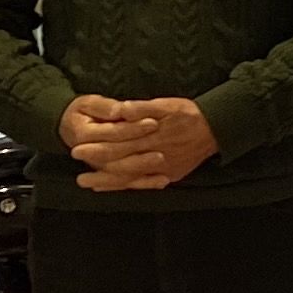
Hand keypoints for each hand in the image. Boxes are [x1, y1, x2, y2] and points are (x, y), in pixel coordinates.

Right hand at [59, 92, 163, 187]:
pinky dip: (145, 183)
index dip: (133, 128)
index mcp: (83, 134)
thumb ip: (104, 107)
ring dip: (144, 169)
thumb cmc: (83, 112)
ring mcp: (100, 167)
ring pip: (123, 173)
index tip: (153, 122)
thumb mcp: (88, 103)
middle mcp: (89, 155)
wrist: (70, 127)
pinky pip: (127, 182)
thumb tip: (119, 110)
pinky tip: (162, 181)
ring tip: (163, 164)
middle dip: (141, 151)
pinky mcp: (109, 174)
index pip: (112, 133)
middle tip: (161, 151)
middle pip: (119, 155)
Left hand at [79, 96, 216, 192]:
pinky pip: (143, 185)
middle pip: (120, 162)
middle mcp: (155, 156)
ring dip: (106, 182)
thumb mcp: (168, 104)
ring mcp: (161, 169)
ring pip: (129, 178)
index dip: (97, 146)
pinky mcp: (168, 176)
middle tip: (76, 167)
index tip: (78, 147)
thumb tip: (122, 109)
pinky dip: (125, 187)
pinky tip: (111, 188)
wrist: (216, 130)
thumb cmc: (189, 114)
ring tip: (87, 184)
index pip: (119, 143)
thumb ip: (143, 108)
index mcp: (152, 136)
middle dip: (96, 165)